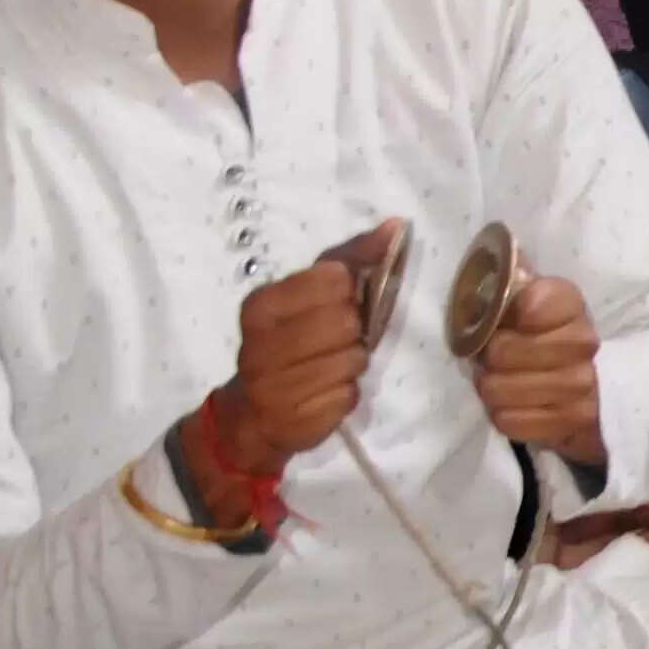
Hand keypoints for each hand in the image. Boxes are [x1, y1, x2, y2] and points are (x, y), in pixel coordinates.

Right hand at [201, 242, 375, 485]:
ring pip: (353, 360)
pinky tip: (323, 393)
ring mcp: (274, 388)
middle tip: (337, 339)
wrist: (252, 413)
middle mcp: (259, 346)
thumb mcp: (310, 292)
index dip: (348, 290)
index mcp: (261, 305)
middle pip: (348, 322)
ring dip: (352, 363)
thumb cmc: (290, 338)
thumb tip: (396, 226)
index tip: (337, 302)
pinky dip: (344, 394)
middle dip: (354, 331)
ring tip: (329, 365)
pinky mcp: (296, 421)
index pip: (335, 280)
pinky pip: (347, 397)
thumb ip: (350, 257)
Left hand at [476, 273, 607, 473]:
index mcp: (572, 306)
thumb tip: (494, 246)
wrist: (598, 393)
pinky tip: (517, 406)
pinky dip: (506, 417)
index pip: (533, 301)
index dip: (509, 313)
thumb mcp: (536, 303)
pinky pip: (510, 422)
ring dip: (492, 389)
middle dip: (487, 358)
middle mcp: (585, 343)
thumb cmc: (550, 340)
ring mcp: (582, 386)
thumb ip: (516, 278)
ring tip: (502, 382)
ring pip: (500, 390)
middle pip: (502, 352)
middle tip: (493, 358)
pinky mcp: (572, 424)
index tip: (509, 319)